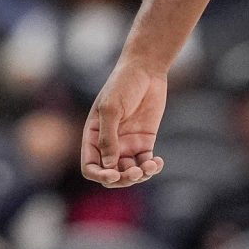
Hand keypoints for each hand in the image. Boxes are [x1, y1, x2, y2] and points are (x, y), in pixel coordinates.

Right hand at [82, 59, 167, 186]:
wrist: (146, 70)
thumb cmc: (122, 85)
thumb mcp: (111, 109)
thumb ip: (108, 137)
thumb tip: (109, 165)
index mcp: (94, 136)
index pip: (91, 166)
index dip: (100, 175)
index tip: (113, 173)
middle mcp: (109, 143)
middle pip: (111, 174)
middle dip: (122, 179)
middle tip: (135, 172)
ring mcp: (127, 143)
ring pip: (129, 172)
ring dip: (139, 176)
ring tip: (150, 166)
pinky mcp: (145, 141)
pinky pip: (146, 163)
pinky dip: (152, 167)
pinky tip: (157, 162)